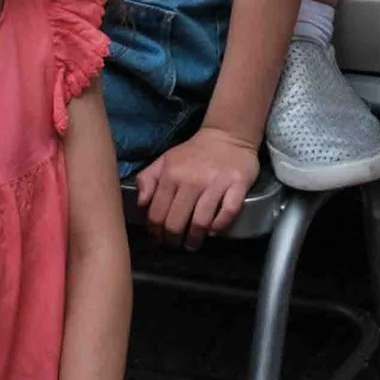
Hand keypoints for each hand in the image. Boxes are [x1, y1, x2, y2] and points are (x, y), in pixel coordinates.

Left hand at [131, 125, 259, 246]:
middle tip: (176, 245)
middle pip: (176, 222)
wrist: (228, 135)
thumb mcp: (165, 160)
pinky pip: (228, 212)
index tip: (159, 239)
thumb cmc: (194, 153)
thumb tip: (142, 203)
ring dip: (194, 239)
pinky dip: (219, 226)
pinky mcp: (237, 184)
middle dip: (173, 240)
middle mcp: (191, 180)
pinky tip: (214, 231)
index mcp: (171, 175)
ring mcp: (215, 183)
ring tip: (192, 244)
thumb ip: (147, 179)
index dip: (155, 232)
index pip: (157, 214)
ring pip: (200, 222)